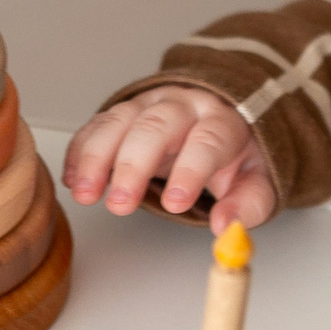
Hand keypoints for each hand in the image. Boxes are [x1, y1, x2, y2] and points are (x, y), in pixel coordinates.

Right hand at [65, 87, 275, 232]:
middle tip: (120, 205)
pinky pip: (97, 125)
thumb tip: (226, 225)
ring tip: (85, 194)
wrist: (223, 120)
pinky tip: (73, 178)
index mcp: (223, 121)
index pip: (207, 141)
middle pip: (156, 126)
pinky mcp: (124, 113)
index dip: (190, 171)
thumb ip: (247, 203)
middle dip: (134, 165)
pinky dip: (81, 150)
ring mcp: (151, 104)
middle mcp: (185, 106)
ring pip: (120, 121)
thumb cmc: (237, 156)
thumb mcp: (257, 181)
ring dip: (97, 157)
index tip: (176, 204)